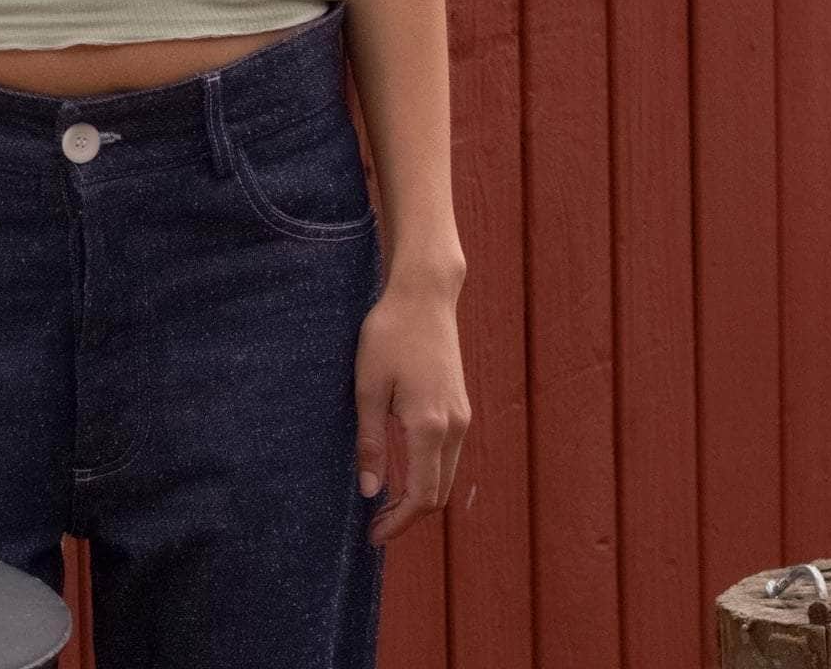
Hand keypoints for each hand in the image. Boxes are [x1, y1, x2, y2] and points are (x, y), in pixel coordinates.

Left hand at [354, 266, 469, 544]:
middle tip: (374, 525)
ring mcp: (462, 417)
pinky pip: (448, 456)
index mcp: (430, 426)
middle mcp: (454, 428)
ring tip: (384, 502)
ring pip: (446, 476)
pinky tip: (401, 469)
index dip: (398, 522)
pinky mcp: (460, 406)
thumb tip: (369, 491)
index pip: (422, 496)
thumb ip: (371, 442)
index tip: (372, 535)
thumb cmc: (389, 335)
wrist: (424, 296)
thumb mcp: (368, 387)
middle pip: (439, 494)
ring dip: (419, 496)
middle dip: (408, 517)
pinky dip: (428, 473)